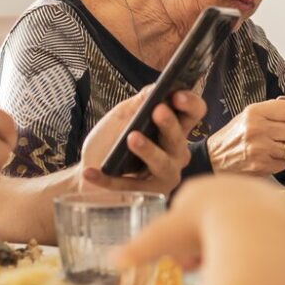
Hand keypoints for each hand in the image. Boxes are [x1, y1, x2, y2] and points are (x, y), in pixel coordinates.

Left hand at [80, 87, 204, 194]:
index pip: (194, 113)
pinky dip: (108, 179)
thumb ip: (139, 102)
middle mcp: (176, 153)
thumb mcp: (122, 116)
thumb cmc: (111, 141)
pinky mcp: (148, 195)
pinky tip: (90, 172)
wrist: (90, 167)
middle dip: (170, 124)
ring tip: (132, 138)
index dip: (190, 103)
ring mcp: (165, 176)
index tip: (176, 95)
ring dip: (148, 150)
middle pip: (179, 138)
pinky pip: (129, 186)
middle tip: (158, 110)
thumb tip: (155, 89)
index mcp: (174, 129)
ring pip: (163, 164)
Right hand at [113, 174, 284, 273]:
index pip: (183, 219)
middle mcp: (223, 184)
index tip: (186, 264)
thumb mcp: (163, 240)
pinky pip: (269, 225)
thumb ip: (138, 249)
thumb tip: (111, 263)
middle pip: (211, 222)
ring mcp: (252, 191)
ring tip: (232, 261)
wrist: (248, 226)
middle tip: (207, 266)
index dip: (182, 245)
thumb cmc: (201, 232)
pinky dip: (261, 240)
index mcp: (194, 189)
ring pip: (239, 225)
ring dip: (233, 244)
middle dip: (206, 246)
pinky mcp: (279, 202)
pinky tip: (258, 251)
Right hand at [204, 95, 284, 174]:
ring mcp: (259, 149)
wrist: (213, 158)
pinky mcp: (261, 166)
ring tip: (282, 147)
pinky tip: (271, 157)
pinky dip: (283, 161)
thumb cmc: (235, 135)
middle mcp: (258, 128)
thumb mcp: (253, 114)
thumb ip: (280, 107)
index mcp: (256, 111)